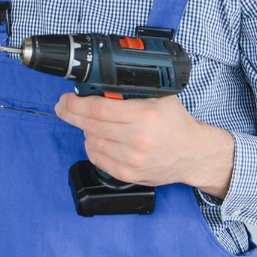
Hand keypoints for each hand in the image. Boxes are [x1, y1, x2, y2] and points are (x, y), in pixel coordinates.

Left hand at [54, 91, 234, 198]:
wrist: (192, 154)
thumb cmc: (176, 123)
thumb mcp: (160, 97)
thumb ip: (133, 90)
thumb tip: (102, 82)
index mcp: (144, 115)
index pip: (98, 109)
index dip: (75, 103)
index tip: (65, 99)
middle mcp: (137, 139)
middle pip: (90, 125)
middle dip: (71, 114)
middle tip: (64, 107)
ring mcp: (132, 159)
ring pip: (91, 141)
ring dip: (85, 130)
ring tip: (92, 123)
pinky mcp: (128, 174)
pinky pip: (97, 159)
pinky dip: (93, 147)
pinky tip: (99, 139)